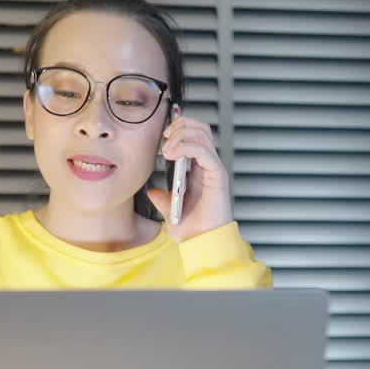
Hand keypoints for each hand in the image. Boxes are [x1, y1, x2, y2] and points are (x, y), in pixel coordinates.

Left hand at [147, 112, 233, 242]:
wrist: (201, 242)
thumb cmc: (192, 228)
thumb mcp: (170, 209)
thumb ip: (162, 198)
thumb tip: (152, 191)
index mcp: (200, 170)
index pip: (194, 135)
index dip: (178, 129)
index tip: (161, 140)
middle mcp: (209, 165)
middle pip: (200, 128)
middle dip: (180, 126)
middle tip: (164, 138)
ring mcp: (214, 168)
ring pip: (202, 133)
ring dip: (180, 135)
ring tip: (166, 149)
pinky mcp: (217, 174)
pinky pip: (203, 150)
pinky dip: (185, 146)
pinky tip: (172, 154)